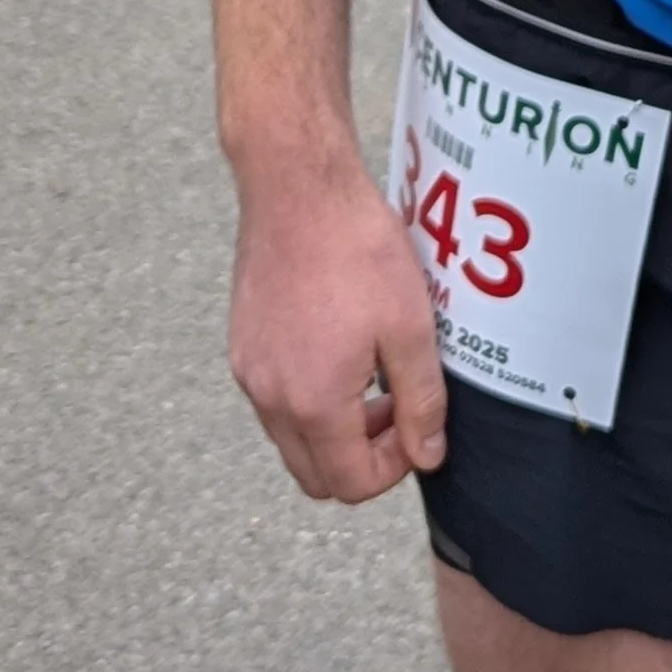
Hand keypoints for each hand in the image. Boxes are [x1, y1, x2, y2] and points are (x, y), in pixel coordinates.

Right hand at [228, 160, 447, 503]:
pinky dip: (310, 400)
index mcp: (313, 401)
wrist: (299, 189)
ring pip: (293, 439)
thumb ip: (422, 401)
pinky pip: (276, 401)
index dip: (394, 469)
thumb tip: (428, 456)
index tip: (418, 428)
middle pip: (316, 474)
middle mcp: (270, 397)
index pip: (351, 483)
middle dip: (362, 458)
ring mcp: (249, 372)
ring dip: (336, 430)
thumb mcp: (411, 327)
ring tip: (374, 377)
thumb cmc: (357, 250)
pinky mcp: (243, 345)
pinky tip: (343, 350)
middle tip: (398, 409)